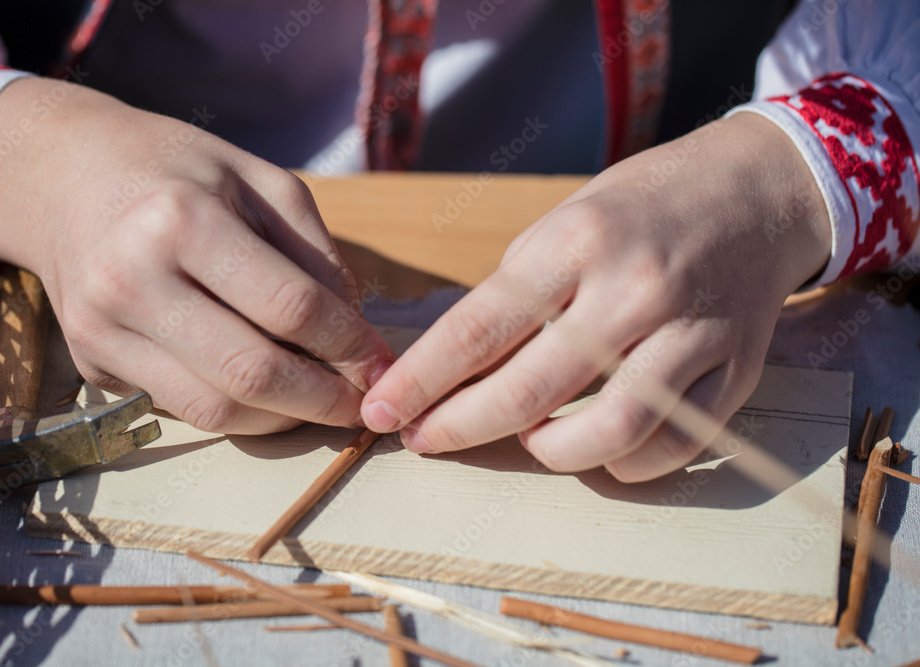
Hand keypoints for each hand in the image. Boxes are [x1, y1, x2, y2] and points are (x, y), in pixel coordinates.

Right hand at [0, 78, 394, 433]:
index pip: (289, 307)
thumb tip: (356, 336)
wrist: (65, 177)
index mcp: (182, 220)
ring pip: (214, 409)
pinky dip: (235, 411)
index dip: (348, 346)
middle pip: (250, 372)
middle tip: (361, 406)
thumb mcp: (261, 182)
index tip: (381, 364)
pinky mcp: (91, 362)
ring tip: (319, 403)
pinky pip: (180, 408)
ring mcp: (102, 328)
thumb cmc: (179, 172)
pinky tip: (265, 392)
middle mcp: (131, 280)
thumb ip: (316, 255)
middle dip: (322, 401)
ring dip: (281, 419)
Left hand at [361, 113, 831, 480]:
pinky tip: (596, 447)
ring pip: (608, 433)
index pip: (481, 327)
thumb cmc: (644, 204)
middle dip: (460, 427)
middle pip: (530, 391)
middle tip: (423, 439)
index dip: (423, 379)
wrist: (759, 190)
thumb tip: (456, 370)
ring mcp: (691, 334)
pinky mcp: (737, 370)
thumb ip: (518, 293)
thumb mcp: (567, 220)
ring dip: (547, 453)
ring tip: (525, 440)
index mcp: (579, 241)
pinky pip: (671, 446)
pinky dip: (622, 462)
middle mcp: (635, 289)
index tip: (382, 409)